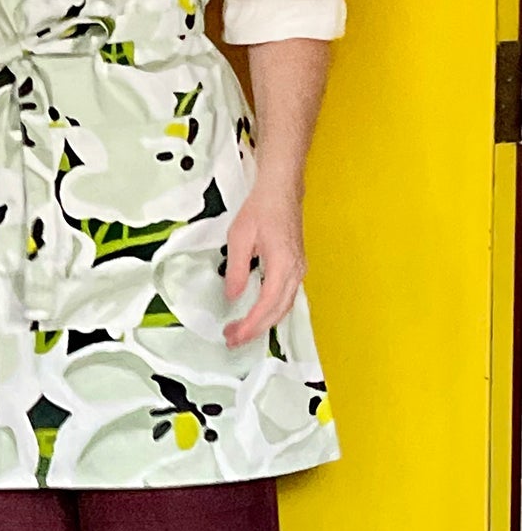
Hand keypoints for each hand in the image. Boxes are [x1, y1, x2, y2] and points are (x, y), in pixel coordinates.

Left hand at [222, 182, 305, 348]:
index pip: (268, 303)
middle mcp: (296, 271)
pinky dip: (270, 312)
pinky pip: (285, 298)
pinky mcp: (296, 268)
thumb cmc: (260, 209)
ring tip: (240, 332)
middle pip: (278, 311)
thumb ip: (236, 269)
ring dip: (263, 323)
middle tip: (232, 340)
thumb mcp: (239, 237)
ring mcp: (299, 270)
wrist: (281, 190)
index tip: (235, 335)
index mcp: (283, 264)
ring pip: (284, 307)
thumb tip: (232, 297)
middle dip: (256, 330)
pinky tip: (255, 316)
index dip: (252, 323)